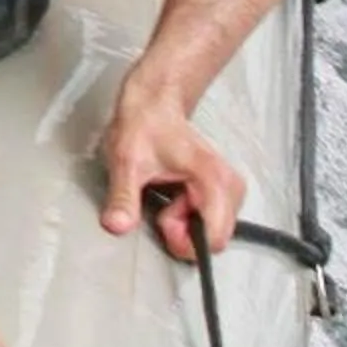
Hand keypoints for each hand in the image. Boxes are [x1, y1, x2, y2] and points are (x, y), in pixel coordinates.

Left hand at [99, 78, 242, 262]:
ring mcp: (229, 189)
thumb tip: (117, 226)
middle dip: (183, 229)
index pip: (215, 236)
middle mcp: (229, 186)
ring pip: (210, 229)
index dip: (186, 241)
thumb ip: (123, 198)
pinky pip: (208, 219)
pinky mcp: (222, 191)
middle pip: (212, 235)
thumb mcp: (126, 163)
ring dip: (184, 221)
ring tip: (165, 194)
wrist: (153, 105)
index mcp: (212, 180)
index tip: (163, 223)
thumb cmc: (144, 126)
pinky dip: (188, 214)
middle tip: (161, 205)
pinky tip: (174, 196)